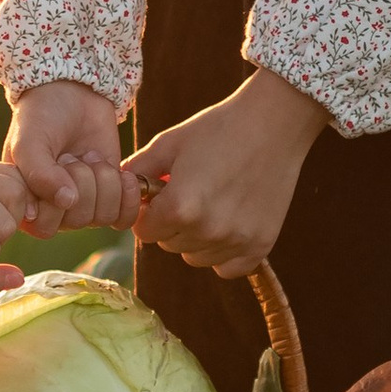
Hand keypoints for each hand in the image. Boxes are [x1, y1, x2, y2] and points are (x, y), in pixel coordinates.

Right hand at [2, 81, 140, 232]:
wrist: (74, 92)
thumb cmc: (41, 115)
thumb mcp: (30, 140)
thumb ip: (39, 173)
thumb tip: (67, 202)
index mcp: (24, 202)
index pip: (44, 226)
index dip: (56, 199)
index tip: (55, 164)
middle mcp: (52, 210)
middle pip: (77, 220)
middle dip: (82, 181)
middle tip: (72, 155)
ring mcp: (82, 205)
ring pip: (102, 217)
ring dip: (104, 182)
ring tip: (91, 157)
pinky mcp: (110, 198)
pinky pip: (123, 218)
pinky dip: (127, 197)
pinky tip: (122, 175)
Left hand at [130, 70, 328, 277]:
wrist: (274, 123)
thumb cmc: (218, 128)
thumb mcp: (169, 143)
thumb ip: (137, 170)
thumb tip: (117, 187)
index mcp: (179, 207)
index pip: (144, 232)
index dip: (148, 212)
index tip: (161, 196)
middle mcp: (207, 231)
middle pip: (169, 244)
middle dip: (171, 223)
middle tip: (190, 193)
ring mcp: (236, 240)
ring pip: (196, 257)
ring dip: (196, 238)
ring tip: (212, 204)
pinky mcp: (261, 245)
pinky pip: (228, 268)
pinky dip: (224, 253)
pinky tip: (228, 225)